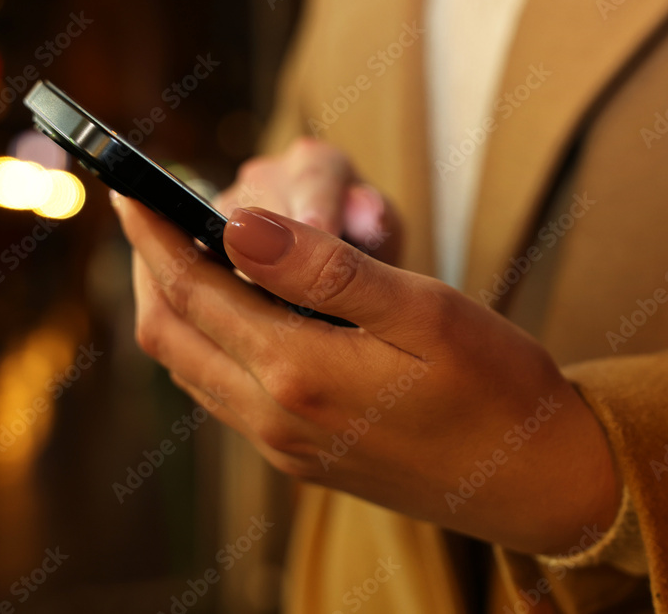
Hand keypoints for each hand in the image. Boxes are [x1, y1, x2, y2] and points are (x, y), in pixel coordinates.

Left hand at [114, 156, 618, 556]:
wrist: (537, 480)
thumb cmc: (496, 385)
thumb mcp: (422, 310)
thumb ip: (324, 271)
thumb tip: (239, 227)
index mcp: (300, 374)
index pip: (194, 292)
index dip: (154, 235)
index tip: (129, 187)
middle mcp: (277, 420)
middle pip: (174, 336)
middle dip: (151, 270)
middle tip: (150, 215)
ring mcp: (288, 447)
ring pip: (194, 370)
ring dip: (179, 309)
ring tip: (186, 256)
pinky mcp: (306, 460)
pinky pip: (228, 397)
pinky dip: (212, 345)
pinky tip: (240, 316)